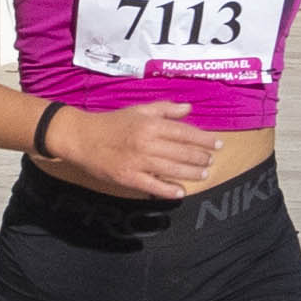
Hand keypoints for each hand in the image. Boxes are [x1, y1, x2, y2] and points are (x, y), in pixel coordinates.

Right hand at [46, 99, 221, 198]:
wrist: (82, 138)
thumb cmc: (112, 123)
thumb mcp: (138, 110)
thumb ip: (165, 109)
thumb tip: (189, 108)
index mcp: (150, 124)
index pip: (185, 133)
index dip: (204, 140)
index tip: (218, 144)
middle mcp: (147, 142)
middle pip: (182, 152)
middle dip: (201, 158)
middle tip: (211, 161)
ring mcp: (138, 162)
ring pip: (172, 169)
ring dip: (191, 173)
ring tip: (204, 174)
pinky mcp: (128, 178)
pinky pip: (153, 186)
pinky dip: (169, 190)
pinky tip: (181, 192)